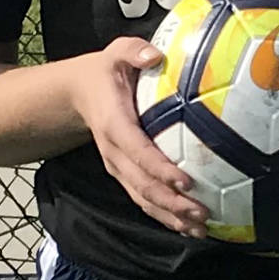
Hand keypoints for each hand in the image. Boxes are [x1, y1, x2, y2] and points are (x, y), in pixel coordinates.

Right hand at [71, 38, 207, 238]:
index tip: (185, 181)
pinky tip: (187, 228)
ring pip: (142, 199)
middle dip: (171, 203)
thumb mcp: (115, 53)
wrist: (77, 95)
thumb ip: (133, 51)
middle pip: (142, 185)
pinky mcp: (124, 176)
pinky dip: (164, 217)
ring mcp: (118, 168)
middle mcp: (114, 152)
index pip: (138, 151)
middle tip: (201, 213)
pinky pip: (143, 200)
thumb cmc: (106, 72)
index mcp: (115, 124)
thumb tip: (154, 54)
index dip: (160, 169)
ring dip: (170, 216)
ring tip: (199, 229)